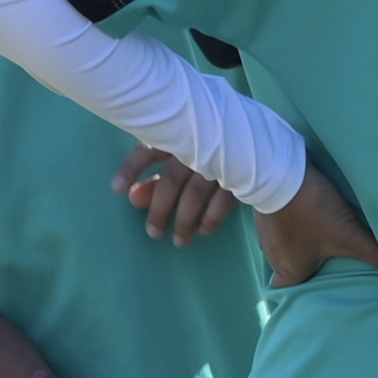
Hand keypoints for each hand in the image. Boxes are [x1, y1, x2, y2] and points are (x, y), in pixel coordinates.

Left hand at [113, 143, 238, 245]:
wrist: (262, 146)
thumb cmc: (210, 153)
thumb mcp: (181, 163)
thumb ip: (156, 180)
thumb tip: (131, 198)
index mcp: (181, 137)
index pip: (150, 148)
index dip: (132, 167)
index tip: (116, 189)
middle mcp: (199, 147)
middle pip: (172, 180)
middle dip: (160, 210)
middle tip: (153, 233)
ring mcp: (222, 161)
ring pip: (195, 194)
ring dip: (184, 221)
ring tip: (178, 241)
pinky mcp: (242, 175)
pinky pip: (223, 201)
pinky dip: (211, 218)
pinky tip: (202, 230)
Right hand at [252, 168, 377, 289]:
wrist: (280, 173)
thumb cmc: (312, 212)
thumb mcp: (348, 235)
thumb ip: (375, 254)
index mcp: (289, 270)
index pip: (287, 292)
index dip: (300, 292)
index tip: (318, 286)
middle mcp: (273, 256)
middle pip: (290, 267)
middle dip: (308, 264)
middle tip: (328, 258)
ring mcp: (266, 232)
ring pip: (286, 245)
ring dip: (302, 240)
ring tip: (323, 233)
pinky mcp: (267, 211)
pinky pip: (281, 224)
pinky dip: (294, 221)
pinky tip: (310, 212)